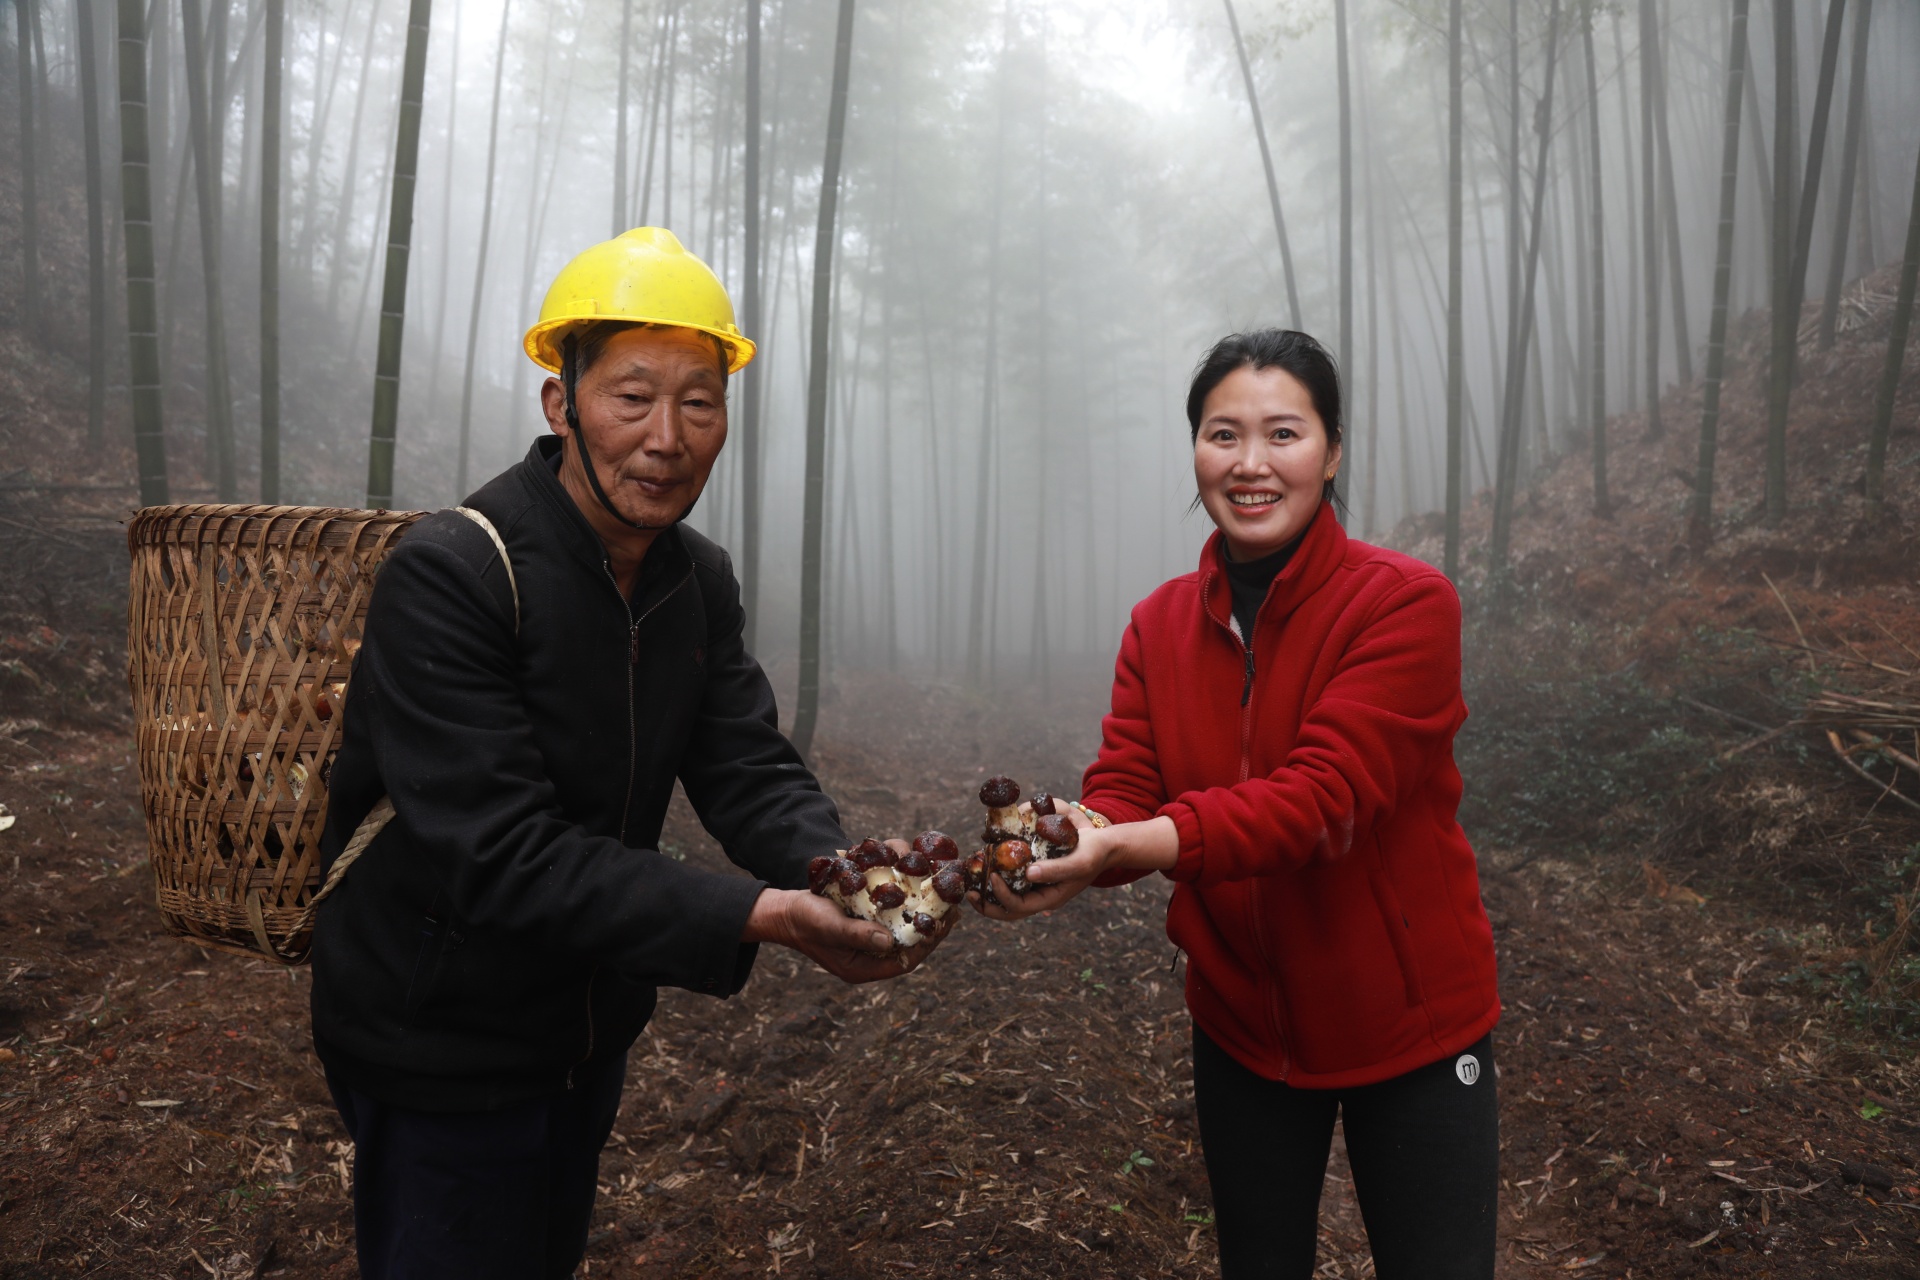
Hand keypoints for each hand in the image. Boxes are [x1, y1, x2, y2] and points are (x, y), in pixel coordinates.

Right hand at [743, 866, 959, 983]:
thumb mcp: (829, 928)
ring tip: (940, 890)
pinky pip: (893, 909)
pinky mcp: (868, 916)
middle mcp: (872, 952)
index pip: (906, 960)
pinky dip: (905, 894)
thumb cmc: (803, 922)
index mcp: (865, 966)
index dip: (927, 943)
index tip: (944, 924)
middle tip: (953, 906)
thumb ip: (857, 935)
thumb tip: (888, 941)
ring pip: (905, 923)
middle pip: (911, 940)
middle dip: (932, 923)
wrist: (784, 909)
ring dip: (922, 907)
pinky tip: (916, 878)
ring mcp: (871, 933)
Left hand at [971, 809, 1178, 921]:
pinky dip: (996, 877)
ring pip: (1006, 898)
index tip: (992, 875)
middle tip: (968, 892)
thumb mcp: (1079, 860)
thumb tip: (1028, 874)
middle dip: (986, 905)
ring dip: (987, 893)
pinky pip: (1010, 882)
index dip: (1002, 896)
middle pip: (1008, 911)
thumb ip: (1056, 869)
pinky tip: (985, 865)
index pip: (1019, 907)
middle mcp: (1041, 896)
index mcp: (1050, 899)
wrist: (1103, 844)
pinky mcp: (1034, 873)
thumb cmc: (1093, 852)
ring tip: (970, 881)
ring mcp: (1037, 887)